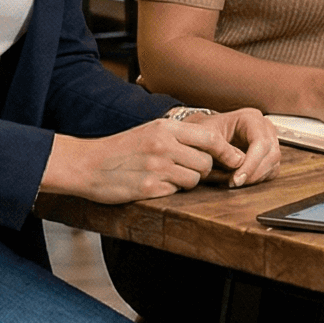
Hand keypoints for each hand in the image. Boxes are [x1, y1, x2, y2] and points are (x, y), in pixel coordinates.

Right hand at [42, 117, 239, 203]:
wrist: (87, 164)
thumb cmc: (121, 148)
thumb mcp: (150, 131)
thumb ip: (179, 136)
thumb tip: (214, 145)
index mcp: (165, 129)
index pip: (210, 139)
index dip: (227, 152)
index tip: (236, 159)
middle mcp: (163, 146)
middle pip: (205, 163)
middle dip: (202, 171)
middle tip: (186, 170)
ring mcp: (156, 168)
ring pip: (193, 181)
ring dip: (186, 182)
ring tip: (167, 177)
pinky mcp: (148, 188)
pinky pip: (175, 193)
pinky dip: (169, 191)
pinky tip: (154, 185)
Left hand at [176, 106, 281, 186]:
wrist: (204, 135)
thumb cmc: (205, 132)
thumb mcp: (208, 136)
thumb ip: (222, 149)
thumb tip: (239, 164)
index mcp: (250, 118)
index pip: (261, 142)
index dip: (251, 163)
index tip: (237, 179)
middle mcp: (264, 128)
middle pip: (271, 154)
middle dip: (253, 173)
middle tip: (234, 183)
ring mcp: (269, 141)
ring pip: (273, 164)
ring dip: (255, 177)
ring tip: (234, 181)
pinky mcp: (269, 154)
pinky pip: (271, 171)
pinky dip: (258, 179)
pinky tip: (242, 179)